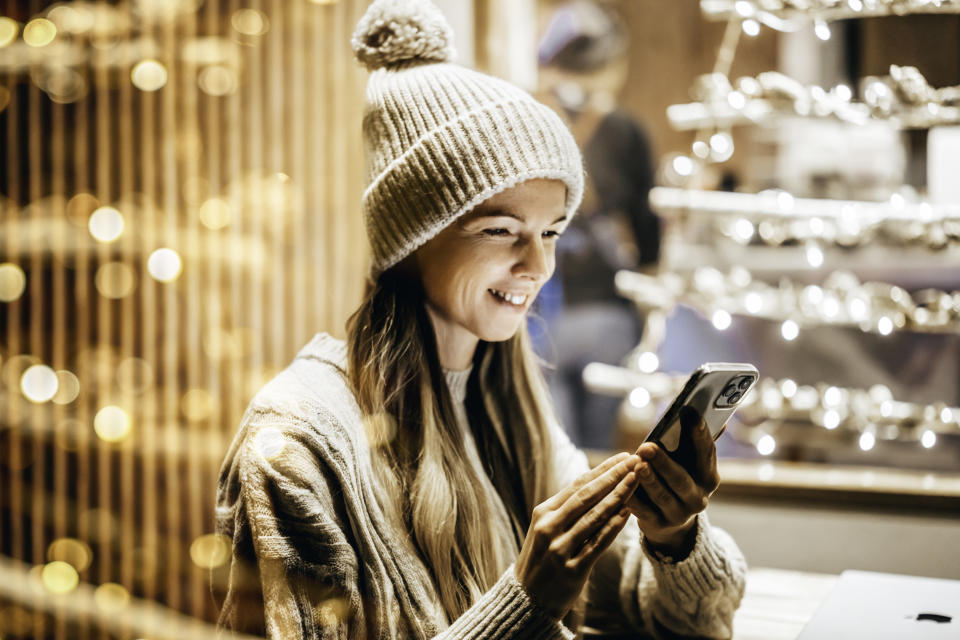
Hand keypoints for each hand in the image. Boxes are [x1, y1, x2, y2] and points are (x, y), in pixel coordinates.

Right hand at [515, 452, 642, 618]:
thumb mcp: (545, 528)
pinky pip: (598, 543)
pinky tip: (629, 512)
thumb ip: (566, 508)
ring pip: (595, 516)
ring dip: (619, 496)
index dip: (602, 469)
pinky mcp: (573, 570)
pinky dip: (615, 526)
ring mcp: (560, 549)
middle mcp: (549, 528)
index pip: (577, 485)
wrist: (527, 599)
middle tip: (635, 461)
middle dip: (614, 476)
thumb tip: (596, 481)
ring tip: (637, 481)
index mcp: (543, 513)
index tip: (623, 456)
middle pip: (587, 496)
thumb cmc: (541, 558)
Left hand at [625, 408, 720, 556]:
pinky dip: (633, 498)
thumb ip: (694, 441)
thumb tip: (711, 413)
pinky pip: (643, 512)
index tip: (688, 411)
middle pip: (681, 479)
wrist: (670, 523)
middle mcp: (698, 498)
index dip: (699, 433)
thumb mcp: (688, 463)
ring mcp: (679, 515)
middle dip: (664, 463)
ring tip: (637, 464)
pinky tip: (623, 485)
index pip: (707, 453)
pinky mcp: (659, 525)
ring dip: (649, 480)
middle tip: (646, 446)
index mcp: (709, 478)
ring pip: (662, 497)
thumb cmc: (677, 479)